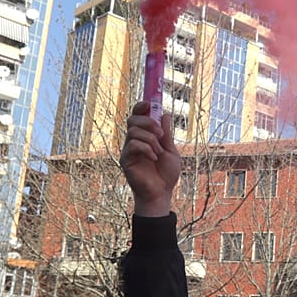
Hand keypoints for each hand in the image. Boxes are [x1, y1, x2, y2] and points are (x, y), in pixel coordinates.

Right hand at [119, 101, 179, 217]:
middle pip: (132, 119)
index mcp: (145, 137)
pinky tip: (154, 158)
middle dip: (148, 122)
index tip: (149, 103)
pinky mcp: (125, 160)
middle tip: (161, 134)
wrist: (162, 193)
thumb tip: (164, 114)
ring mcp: (128, 150)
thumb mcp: (170, 150)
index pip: (137, 116)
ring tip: (159, 152)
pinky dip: (146, 148)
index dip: (140, 107)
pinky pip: (133, 145)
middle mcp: (134, 141)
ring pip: (134, 131)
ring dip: (151, 139)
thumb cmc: (166, 174)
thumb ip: (166, 134)